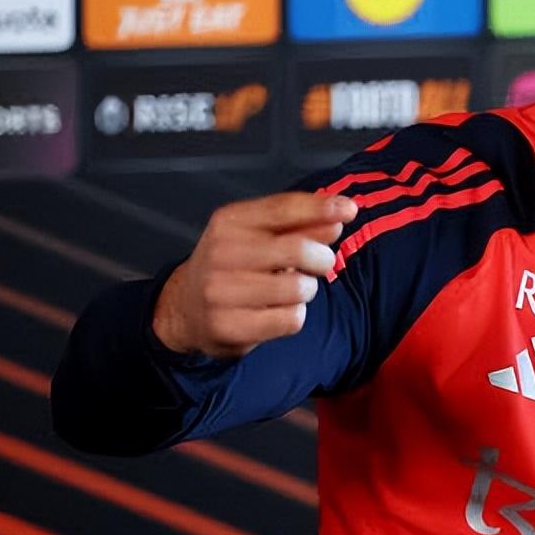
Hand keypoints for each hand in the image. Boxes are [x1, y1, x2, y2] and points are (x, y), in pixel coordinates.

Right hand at [151, 192, 357, 358]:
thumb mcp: (258, 235)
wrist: (184, 308)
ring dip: (306, 290)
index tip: (349, 209)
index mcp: (229, 222)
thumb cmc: (233, 265)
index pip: (283, 208)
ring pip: (298, 289)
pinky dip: (294, 315)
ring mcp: (221, 292)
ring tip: (290, 290)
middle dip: (321, 258)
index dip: (322, 207)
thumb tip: (339, 217)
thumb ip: (300, 225)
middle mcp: (221, 253)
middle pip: (298, 250)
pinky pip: (291, 319)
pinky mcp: (229, 327)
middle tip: (318, 264)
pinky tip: (276, 311)